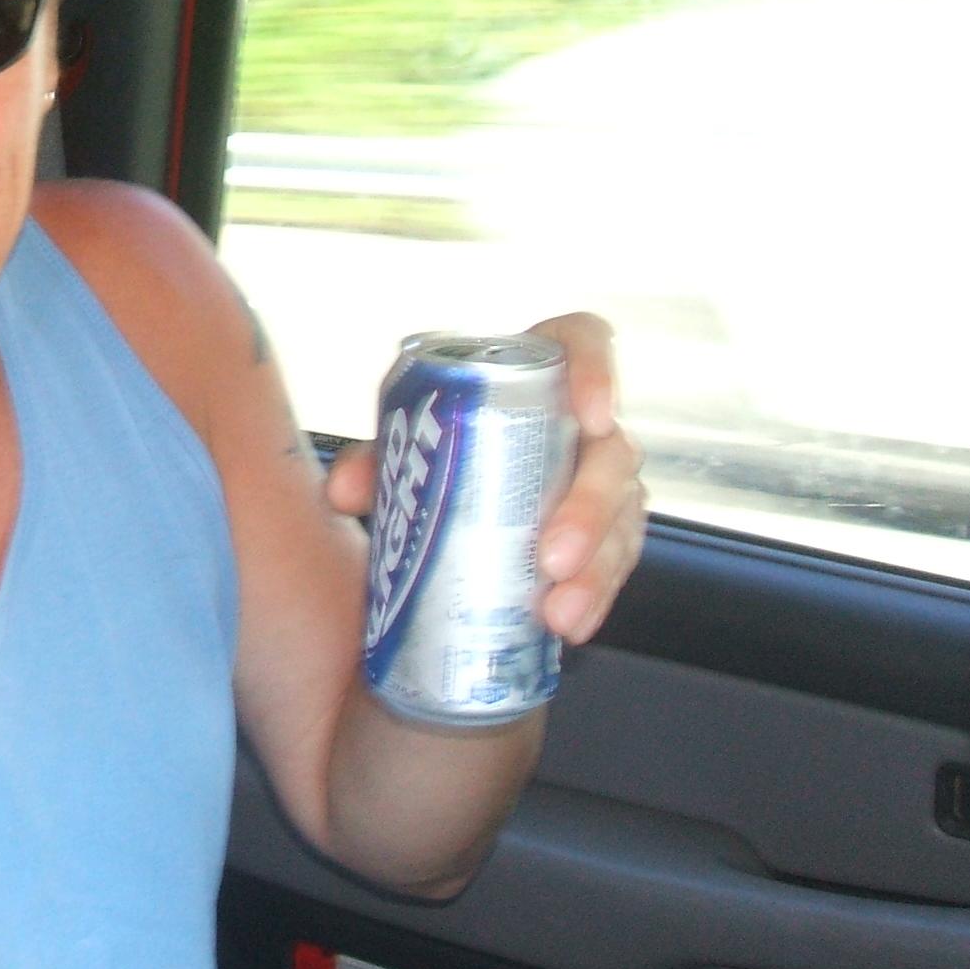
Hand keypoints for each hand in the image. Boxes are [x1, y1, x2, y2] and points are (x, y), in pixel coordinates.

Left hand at [323, 313, 646, 644]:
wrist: (442, 496)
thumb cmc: (432, 450)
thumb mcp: (400, 447)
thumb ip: (373, 460)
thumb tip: (346, 492)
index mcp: (536, 376)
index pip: (582, 342)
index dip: (597, 370)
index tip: (591, 416)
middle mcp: (578, 425)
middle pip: (611, 452)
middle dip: (589, 509)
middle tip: (552, 558)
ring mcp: (598, 480)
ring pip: (623, 517)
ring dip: (596, 570)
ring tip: (558, 612)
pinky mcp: (602, 533)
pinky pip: (614, 562)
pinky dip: (594, 596)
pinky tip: (569, 626)